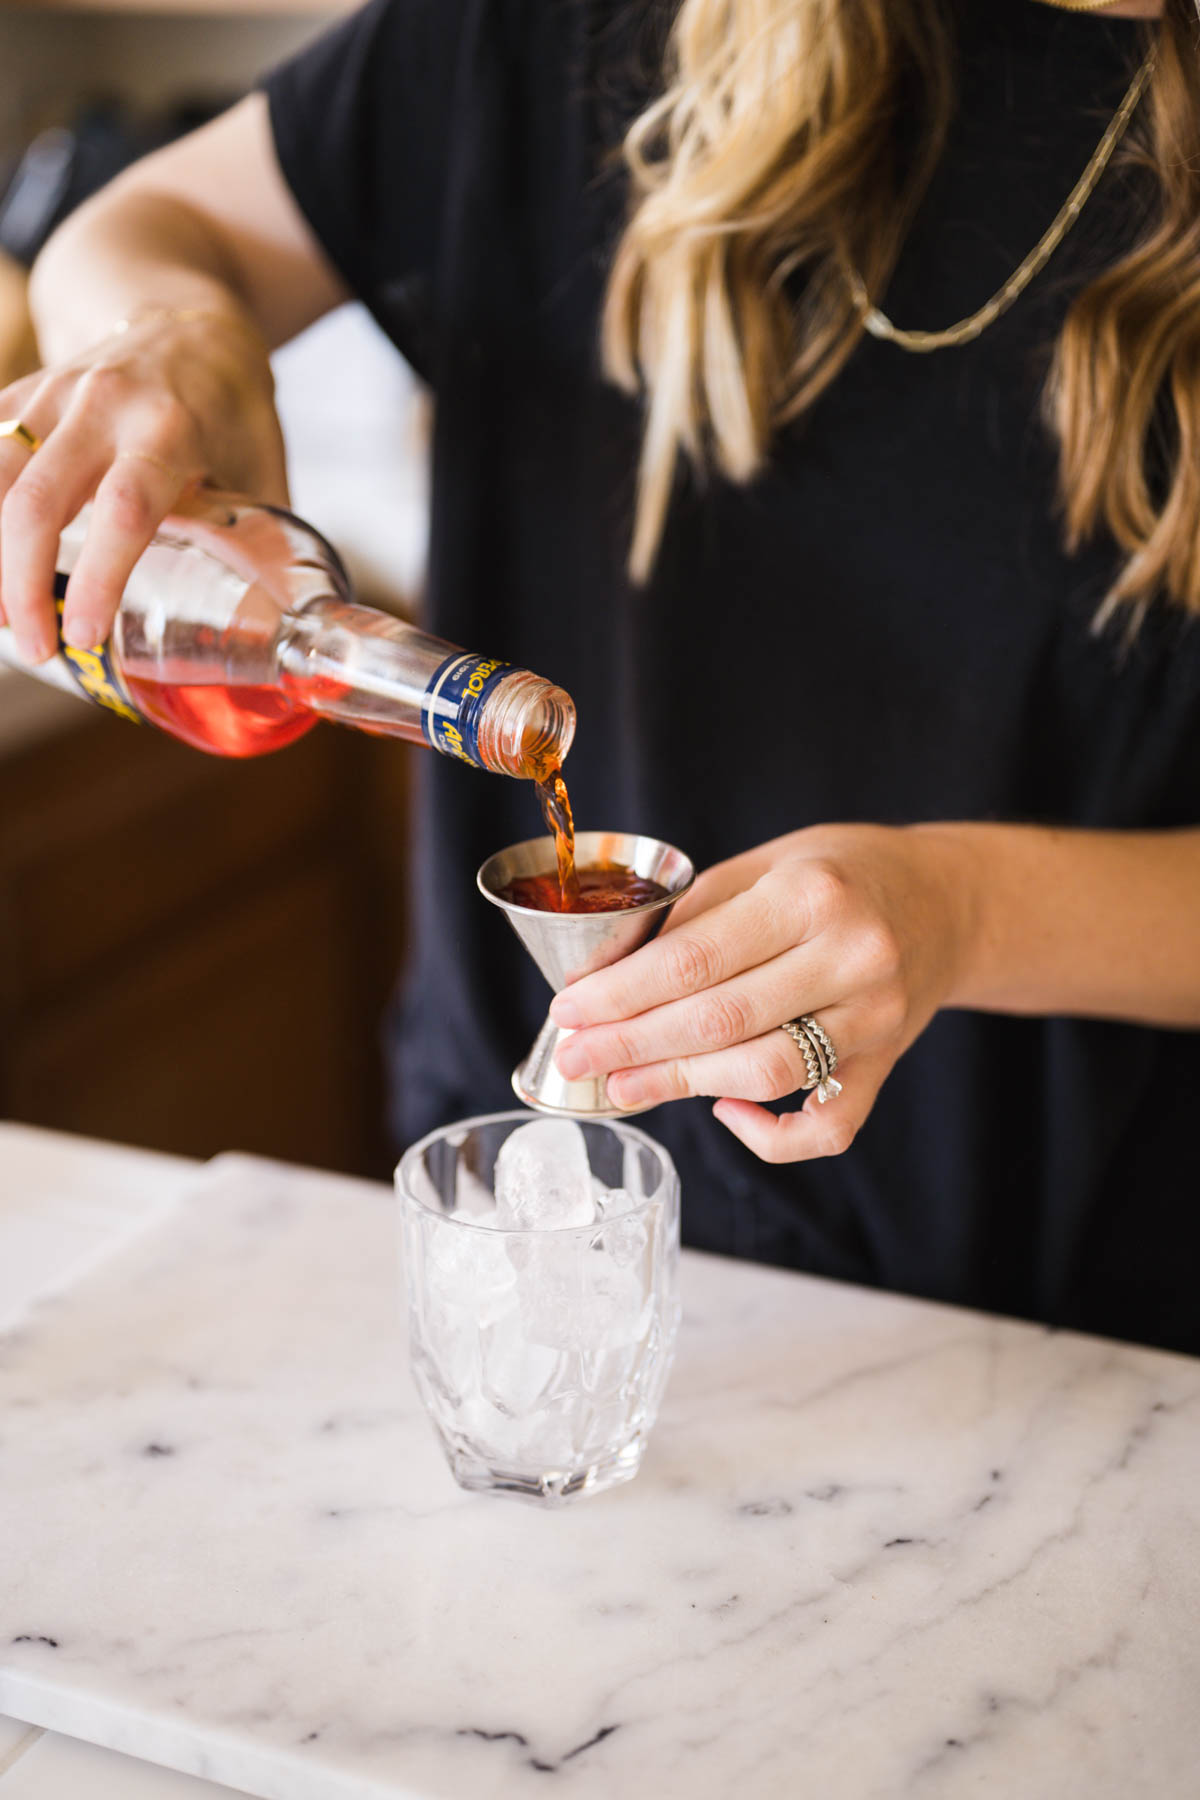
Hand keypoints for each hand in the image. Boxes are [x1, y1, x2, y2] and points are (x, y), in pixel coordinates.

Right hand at [0, 308, 286, 662]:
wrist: (190, 321)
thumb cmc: (234, 408)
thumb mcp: (262, 468)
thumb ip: (260, 542)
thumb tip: (269, 629)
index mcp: (172, 426)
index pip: (126, 508)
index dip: (99, 575)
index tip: (83, 634)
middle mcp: (105, 404)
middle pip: (37, 500)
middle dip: (21, 582)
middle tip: (37, 645)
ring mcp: (57, 393)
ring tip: (3, 616)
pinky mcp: (27, 394)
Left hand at [549, 824, 977, 1163]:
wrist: (946, 901)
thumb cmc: (840, 875)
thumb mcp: (763, 866)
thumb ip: (689, 917)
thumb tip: (602, 973)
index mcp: (811, 895)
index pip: (694, 959)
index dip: (621, 993)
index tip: (569, 1009)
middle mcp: (852, 958)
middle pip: (719, 1021)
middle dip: (632, 1044)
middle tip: (575, 1058)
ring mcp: (876, 1020)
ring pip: (763, 1074)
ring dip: (681, 1085)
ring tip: (622, 1085)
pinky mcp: (887, 1065)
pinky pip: (826, 1128)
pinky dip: (769, 1135)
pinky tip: (721, 1111)